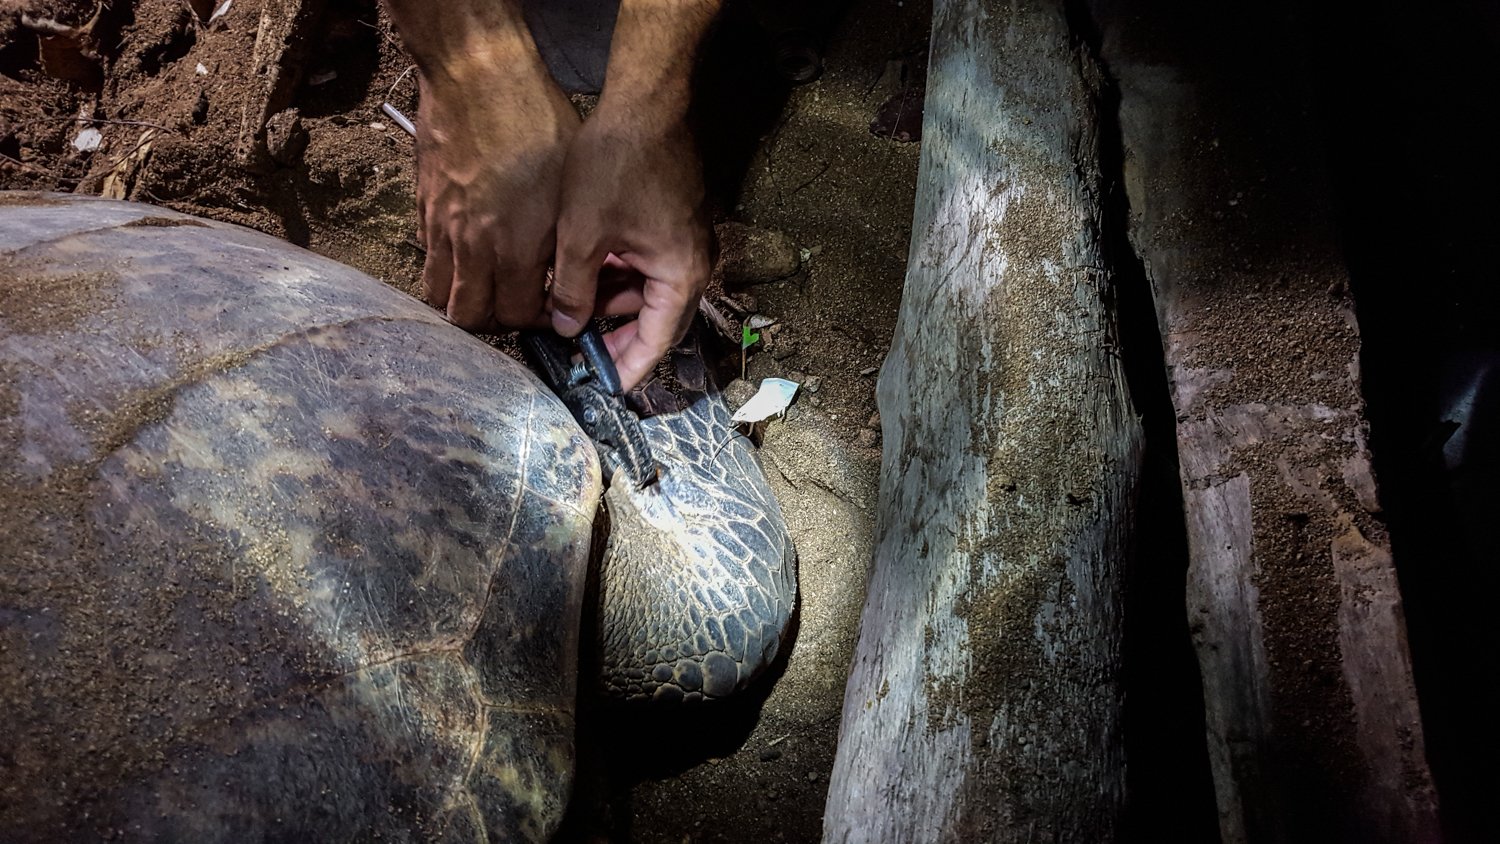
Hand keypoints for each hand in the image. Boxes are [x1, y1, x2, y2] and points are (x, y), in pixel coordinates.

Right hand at [389, 0, 579, 330]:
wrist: (479, 75)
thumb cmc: (535, 121)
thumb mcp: (570, 189)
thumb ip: (561, 243)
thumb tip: (563, 277)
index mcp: (513, 247)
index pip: (517, 317)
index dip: (538, 320)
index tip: (552, 308)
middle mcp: (471, 245)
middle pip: (471, 317)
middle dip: (496, 322)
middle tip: (518, 307)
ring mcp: (442, 226)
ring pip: (439, 293)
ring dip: (463, 299)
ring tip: (488, 287)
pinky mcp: (424, 204)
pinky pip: (428, 254)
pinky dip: (446, 264)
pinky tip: (469, 249)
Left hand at [550, 97, 711, 390]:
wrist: (647, 100)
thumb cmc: (618, 161)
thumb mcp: (582, 233)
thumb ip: (572, 288)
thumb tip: (564, 327)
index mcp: (681, 274)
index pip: (657, 340)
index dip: (628, 367)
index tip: (602, 387)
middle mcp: (692, 263)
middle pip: (654, 319)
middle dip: (614, 337)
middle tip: (575, 353)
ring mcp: (683, 242)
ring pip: (645, 291)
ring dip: (609, 303)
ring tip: (566, 313)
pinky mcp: (670, 223)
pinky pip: (645, 264)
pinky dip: (615, 274)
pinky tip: (580, 274)